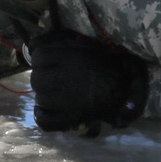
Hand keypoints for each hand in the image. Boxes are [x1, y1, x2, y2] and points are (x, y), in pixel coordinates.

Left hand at [27, 30, 147, 132]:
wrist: (128, 89)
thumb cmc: (109, 64)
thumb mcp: (85, 45)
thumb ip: (60, 41)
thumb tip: (32, 44)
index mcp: (70, 57)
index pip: (39, 56)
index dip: (41, 60)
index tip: (47, 63)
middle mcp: (64, 77)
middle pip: (37, 78)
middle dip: (43, 79)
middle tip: (54, 80)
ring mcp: (66, 100)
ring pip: (40, 98)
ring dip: (45, 96)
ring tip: (56, 95)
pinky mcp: (70, 118)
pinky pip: (45, 120)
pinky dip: (42, 115)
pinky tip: (47, 110)